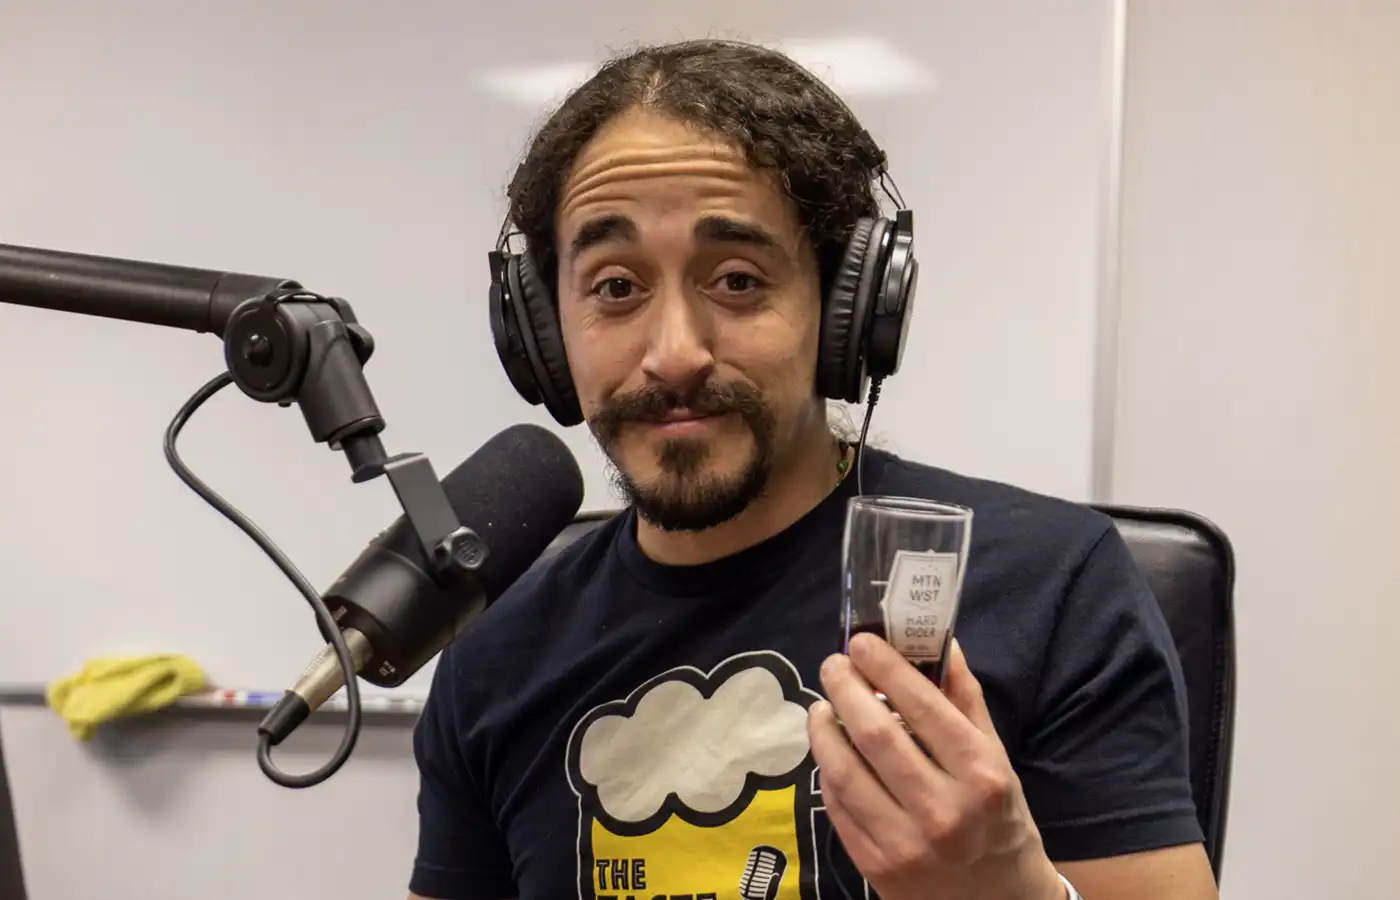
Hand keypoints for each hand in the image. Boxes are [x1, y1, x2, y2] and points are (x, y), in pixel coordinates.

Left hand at [808, 634, 1063, 899]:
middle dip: (845, 688)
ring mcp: (905, 844)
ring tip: (822, 707)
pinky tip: (828, 751)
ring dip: (824, 729)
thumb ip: (965, 700)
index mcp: (980, 775)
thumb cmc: (1001, 820)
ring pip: (844, 771)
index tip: (861, 641)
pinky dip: (828, 771)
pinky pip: (838, 807)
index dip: (885, 666)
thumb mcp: (997, 759)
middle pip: (874, 734)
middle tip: (834, 665)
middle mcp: (943, 810)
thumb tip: (942, 642)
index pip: (922, 706)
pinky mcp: (876, 868)